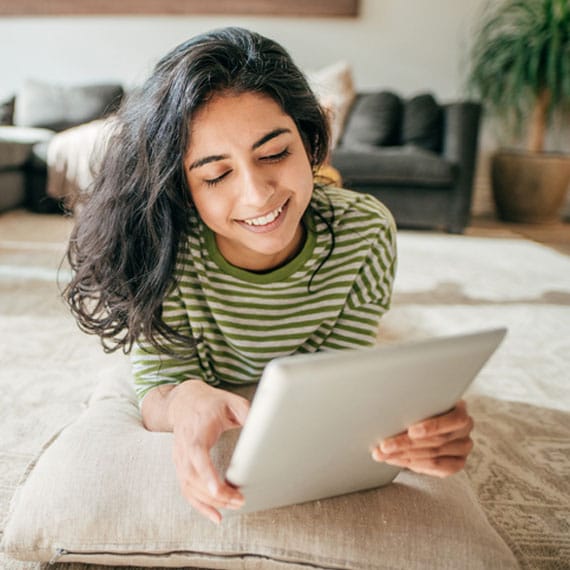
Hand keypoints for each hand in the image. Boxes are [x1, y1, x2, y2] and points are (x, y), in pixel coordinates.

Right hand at [168, 381, 249, 523]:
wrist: (184, 401)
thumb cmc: (210, 403)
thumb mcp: (231, 401)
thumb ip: (246, 411)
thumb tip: (263, 425)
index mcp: (197, 429)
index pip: (197, 453)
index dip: (206, 472)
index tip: (218, 488)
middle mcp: (184, 446)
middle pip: (193, 476)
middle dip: (216, 493)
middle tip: (240, 499)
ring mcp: (179, 458)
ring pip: (189, 487)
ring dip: (210, 501)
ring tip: (234, 506)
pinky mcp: (180, 467)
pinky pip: (186, 490)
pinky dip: (200, 506)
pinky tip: (216, 516)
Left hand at [372, 400, 473, 477]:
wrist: (433, 420)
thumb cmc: (424, 407)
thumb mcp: (422, 401)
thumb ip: (416, 404)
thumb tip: (390, 404)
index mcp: (460, 411)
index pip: (452, 420)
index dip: (432, 426)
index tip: (411, 431)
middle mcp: (465, 431)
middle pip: (437, 441)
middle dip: (406, 444)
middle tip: (384, 446)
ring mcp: (462, 449)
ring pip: (432, 456)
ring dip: (404, 456)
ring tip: (383, 454)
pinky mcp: (456, 463)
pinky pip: (434, 467)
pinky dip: (412, 464)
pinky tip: (396, 460)